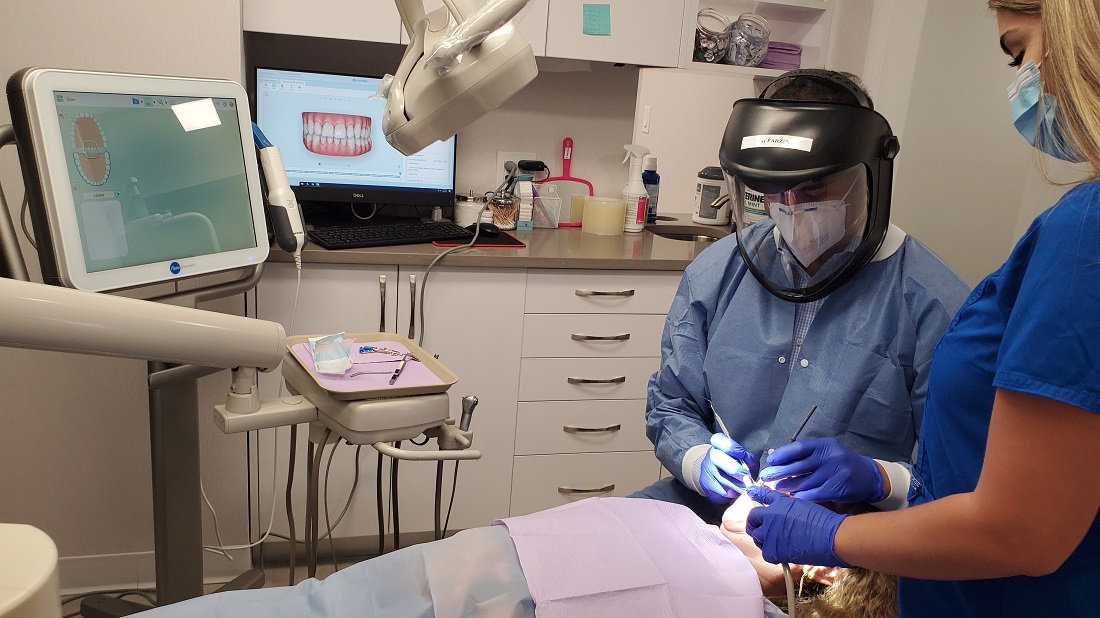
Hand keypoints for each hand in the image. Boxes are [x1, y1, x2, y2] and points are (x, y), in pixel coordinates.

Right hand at [700, 433, 759, 502]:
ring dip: (736, 484)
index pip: (718, 440)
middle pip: (717, 458)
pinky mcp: (706, 485)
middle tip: (746, 475)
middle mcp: (711, 455)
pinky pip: (720, 490)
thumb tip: (749, 461)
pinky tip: (736, 491)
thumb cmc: (736, 465)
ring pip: (720, 477)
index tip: (742, 453)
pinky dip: (731, 493)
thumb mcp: (745, 459)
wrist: (720, 477)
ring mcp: (707, 470)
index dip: (729, 446)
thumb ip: (748, 458)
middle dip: (733, 468)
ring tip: (745, 486)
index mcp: (719, 445)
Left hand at [745, 486, 849, 566]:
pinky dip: (771, 553)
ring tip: (773, 541)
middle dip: (755, 522)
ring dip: (762, 538)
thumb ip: (787, 507)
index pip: (762, 495)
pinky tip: (780, 553)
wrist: (831, 537)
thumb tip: (781, 511)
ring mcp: (770, 533)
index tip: (751, 493)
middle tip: (760, 527)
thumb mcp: (803, 506)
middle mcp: (771, 516)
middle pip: (753, 517)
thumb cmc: (824, 521)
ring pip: (756, 536)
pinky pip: (765, 552)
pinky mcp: (773, 550)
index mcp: (780, 503)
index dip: (756, 494)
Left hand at [757, 437, 885, 503]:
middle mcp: (830, 457)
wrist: (869, 477)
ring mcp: (835, 473)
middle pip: (798, 466)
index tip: (770, 461)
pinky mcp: (838, 488)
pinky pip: (814, 494)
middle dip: (779, 472)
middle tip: (765, 478)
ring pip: (804, 482)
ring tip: (776, 489)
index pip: (798, 448)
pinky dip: (801, 497)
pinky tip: (792, 498)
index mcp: (824, 445)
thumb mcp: (826, 452)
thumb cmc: (841, 463)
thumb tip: (777, 457)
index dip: (782, 454)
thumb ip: (805, 455)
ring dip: (787, 487)